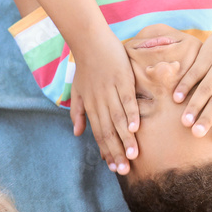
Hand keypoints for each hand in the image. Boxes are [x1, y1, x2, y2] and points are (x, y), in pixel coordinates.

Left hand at [69, 32, 138, 173]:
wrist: (89, 40)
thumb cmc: (85, 66)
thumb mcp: (77, 92)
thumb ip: (77, 113)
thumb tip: (77, 134)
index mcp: (90, 107)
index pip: (98, 134)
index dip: (106, 151)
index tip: (113, 168)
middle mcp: (99, 102)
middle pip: (108, 132)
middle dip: (116, 153)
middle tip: (124, 171)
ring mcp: (111, 91)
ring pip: (118, 120)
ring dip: (125, 139)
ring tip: (133, 156)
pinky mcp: (122, 80)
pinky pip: (126, 100)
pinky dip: (131, 114)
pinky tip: (135, 129)